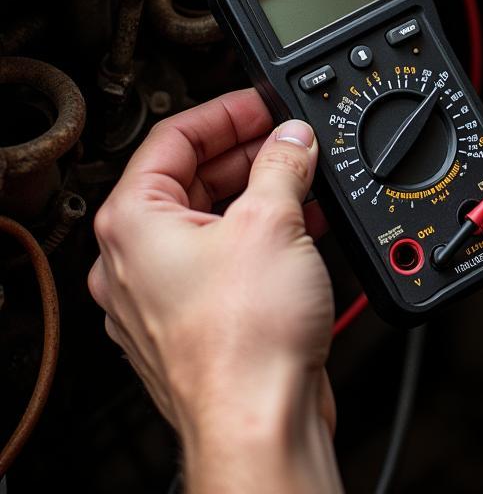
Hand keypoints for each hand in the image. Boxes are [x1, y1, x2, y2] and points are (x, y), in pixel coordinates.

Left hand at [89, 90, 342, 493]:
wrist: (261, 421)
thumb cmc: (244, 341)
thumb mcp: (273, 221)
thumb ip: (284, 164)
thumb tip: (292, 138)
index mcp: (133, 223)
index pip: (173, 137)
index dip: (226, 112)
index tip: (263, 104)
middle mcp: (138, 259)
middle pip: (192, 178)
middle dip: (249, 153)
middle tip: (292, 140)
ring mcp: (165, 295)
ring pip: (212, 219)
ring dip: (261, 192)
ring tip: (306, 178)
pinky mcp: (199, 321)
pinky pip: (226, 258)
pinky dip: (262, 234)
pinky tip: (304, 225)